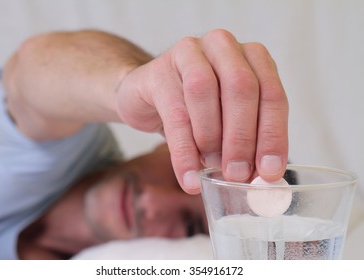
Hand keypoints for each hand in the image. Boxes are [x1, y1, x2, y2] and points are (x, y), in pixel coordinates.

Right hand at [117, 29, 288, 193]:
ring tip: (211, 169)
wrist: (149, 95)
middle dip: (241, 138)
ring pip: (205, 92)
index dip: (272, 135)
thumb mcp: (228, 120)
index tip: (269, 172)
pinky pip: (174, 113)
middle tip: (237, 174)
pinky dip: (184, 151)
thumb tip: (261, 175)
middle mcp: (222, 46)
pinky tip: (188, 176)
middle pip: (241, 87)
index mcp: (251, 56)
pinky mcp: (158, 71)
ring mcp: (188, 52)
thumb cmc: (196, 108)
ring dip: (211, 139)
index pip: (271, 94)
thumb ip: (247, 139)